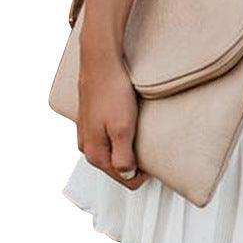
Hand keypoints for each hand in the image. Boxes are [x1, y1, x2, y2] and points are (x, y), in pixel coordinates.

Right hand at [78, 57, 149, 190]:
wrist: (100, 62)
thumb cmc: (111, 92)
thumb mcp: (122, 129)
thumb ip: (123, 157)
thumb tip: (127, 175)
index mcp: (94, 154)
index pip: (123, 179)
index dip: (142, 174)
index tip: (154, 160)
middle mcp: (87, 146)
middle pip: (116, 167)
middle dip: (134, 161)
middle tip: (149, 145)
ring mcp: (87, 132)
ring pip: (111, 151)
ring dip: (126, 147)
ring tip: (139, 132)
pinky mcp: (90, 118)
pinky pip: (107, 136)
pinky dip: (119, 134)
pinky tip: (127, 121)